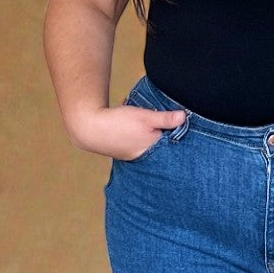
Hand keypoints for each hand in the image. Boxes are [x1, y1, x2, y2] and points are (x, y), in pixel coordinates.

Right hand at [67, 102, 185, 159]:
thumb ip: (165, 118)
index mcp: (153, 148)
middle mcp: (145, 155)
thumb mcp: (145, 117)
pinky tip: (134, 126)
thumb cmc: (118, 123)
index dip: (176, 131)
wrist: (89, 127)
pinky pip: (138, 143)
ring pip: (149, 142)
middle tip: (161, 119)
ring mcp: (134, 155)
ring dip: (150, 132)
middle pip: (161, 143)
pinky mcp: (125, 152)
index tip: (180, 121)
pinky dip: (139, 135)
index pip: (173, 142)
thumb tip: (184, 117)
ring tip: (144, 122)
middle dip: (162, 131)